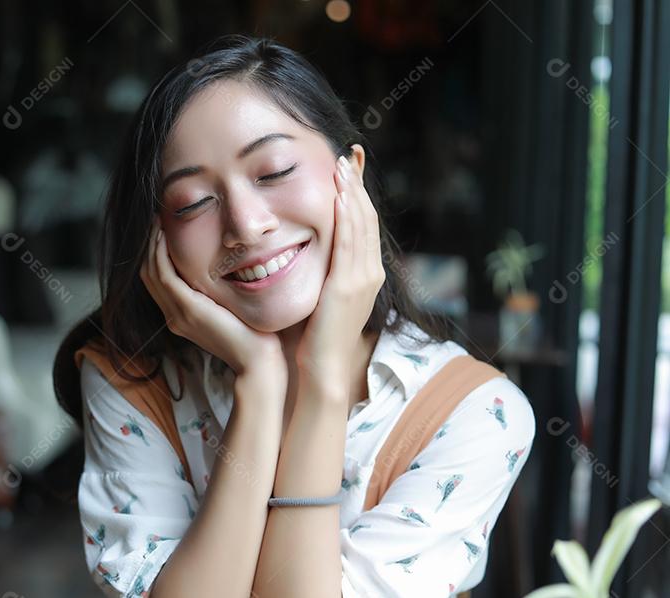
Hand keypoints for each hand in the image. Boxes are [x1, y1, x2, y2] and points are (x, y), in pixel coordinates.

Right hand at [139, 219, 283, 378]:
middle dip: (149, 247)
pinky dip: (161, 254)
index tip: (163, 232)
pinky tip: (166, 236)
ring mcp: (178, 314)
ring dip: (152, 245)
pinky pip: (165, 275)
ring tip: (159, 223)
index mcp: (182, 317)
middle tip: (157, 221)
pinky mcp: (188, 309)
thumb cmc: (253, 336)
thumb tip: (227, 271)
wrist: (257, 361)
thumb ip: (220, 294)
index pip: (158, 282)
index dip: (155, 256)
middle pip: (149, 276)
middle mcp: (174, 317)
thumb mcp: (230, 311)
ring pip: (152, 273)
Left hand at [297, 148, 385, 384]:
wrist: (322, 370)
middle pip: (367, 217)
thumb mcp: (320, 296)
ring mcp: (362, 278)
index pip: (363, 224)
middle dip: (357, 184)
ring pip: (361, 224)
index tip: (348, 168)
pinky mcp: (348, 285)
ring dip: (352, 191)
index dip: (357, 194)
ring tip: (343, 164)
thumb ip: (319, 271)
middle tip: (348, 154)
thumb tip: (301, 249)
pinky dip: (346, 216)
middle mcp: (370, 272)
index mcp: (365, 273)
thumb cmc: (314, 338)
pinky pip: (348, 243)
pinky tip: (338, 195)